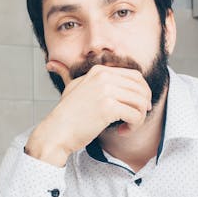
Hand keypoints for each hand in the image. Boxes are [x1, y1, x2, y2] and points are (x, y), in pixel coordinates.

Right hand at [25, 60, 151, 166]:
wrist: (56, 132)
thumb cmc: (66, 115)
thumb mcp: (71, 88)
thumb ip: (72, 74)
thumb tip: (53, 64)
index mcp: (99, 71)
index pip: (135, 76)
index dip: (143, 91)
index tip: (141, 106)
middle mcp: (103, 77)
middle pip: (141, 88)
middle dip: (144, 105)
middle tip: (138, 118)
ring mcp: (106, 91)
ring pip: (141, 103)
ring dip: (139, 118)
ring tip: (128, 126)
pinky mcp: (108, 108)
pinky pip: (135, 116)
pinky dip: (133, 126)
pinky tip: (122, 131)